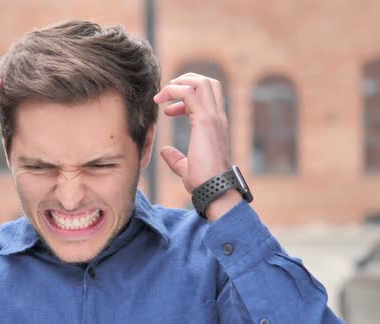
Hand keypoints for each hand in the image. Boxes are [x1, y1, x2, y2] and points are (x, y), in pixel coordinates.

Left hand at [154, 73, 241, 220]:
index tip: (168, 111)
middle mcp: (217, 117)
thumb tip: (165, 152)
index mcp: (216, 125)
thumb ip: (176, 159)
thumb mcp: (186, 167)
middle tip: (166, 92)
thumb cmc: (203, 181)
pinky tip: (162, 101)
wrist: (213, 188)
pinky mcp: (205, 121)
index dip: (186, 97)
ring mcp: (213, 117)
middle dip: (186, 80)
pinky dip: (174, 91)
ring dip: (180, 82)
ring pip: (202, 82)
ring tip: (163, 94)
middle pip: (208, 82)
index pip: (207, 97)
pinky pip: (189, 93)